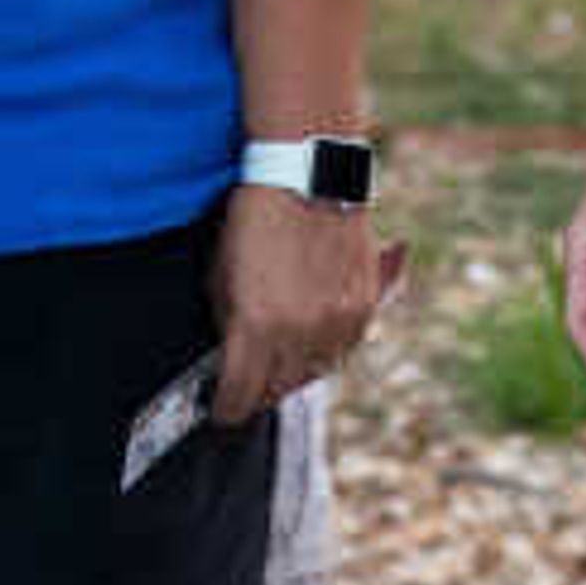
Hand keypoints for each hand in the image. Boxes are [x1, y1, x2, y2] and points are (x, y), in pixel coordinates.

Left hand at [209, 182, 402, 423]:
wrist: (307, 174)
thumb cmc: (256, 218)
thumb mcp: (221, 275)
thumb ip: (227, 325)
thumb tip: (230, 360)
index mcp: (257, 327)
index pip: (239, 397)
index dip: (225, 409)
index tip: (221, 410)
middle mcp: (300, 332)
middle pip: (278, 390)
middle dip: (258, 390)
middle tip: (248, 383)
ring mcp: (337, 321)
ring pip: (314, 373)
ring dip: (294, 372)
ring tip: (280, 358)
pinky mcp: (365, 306)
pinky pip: (345, 348)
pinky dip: (326, 348)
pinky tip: (311, 335)